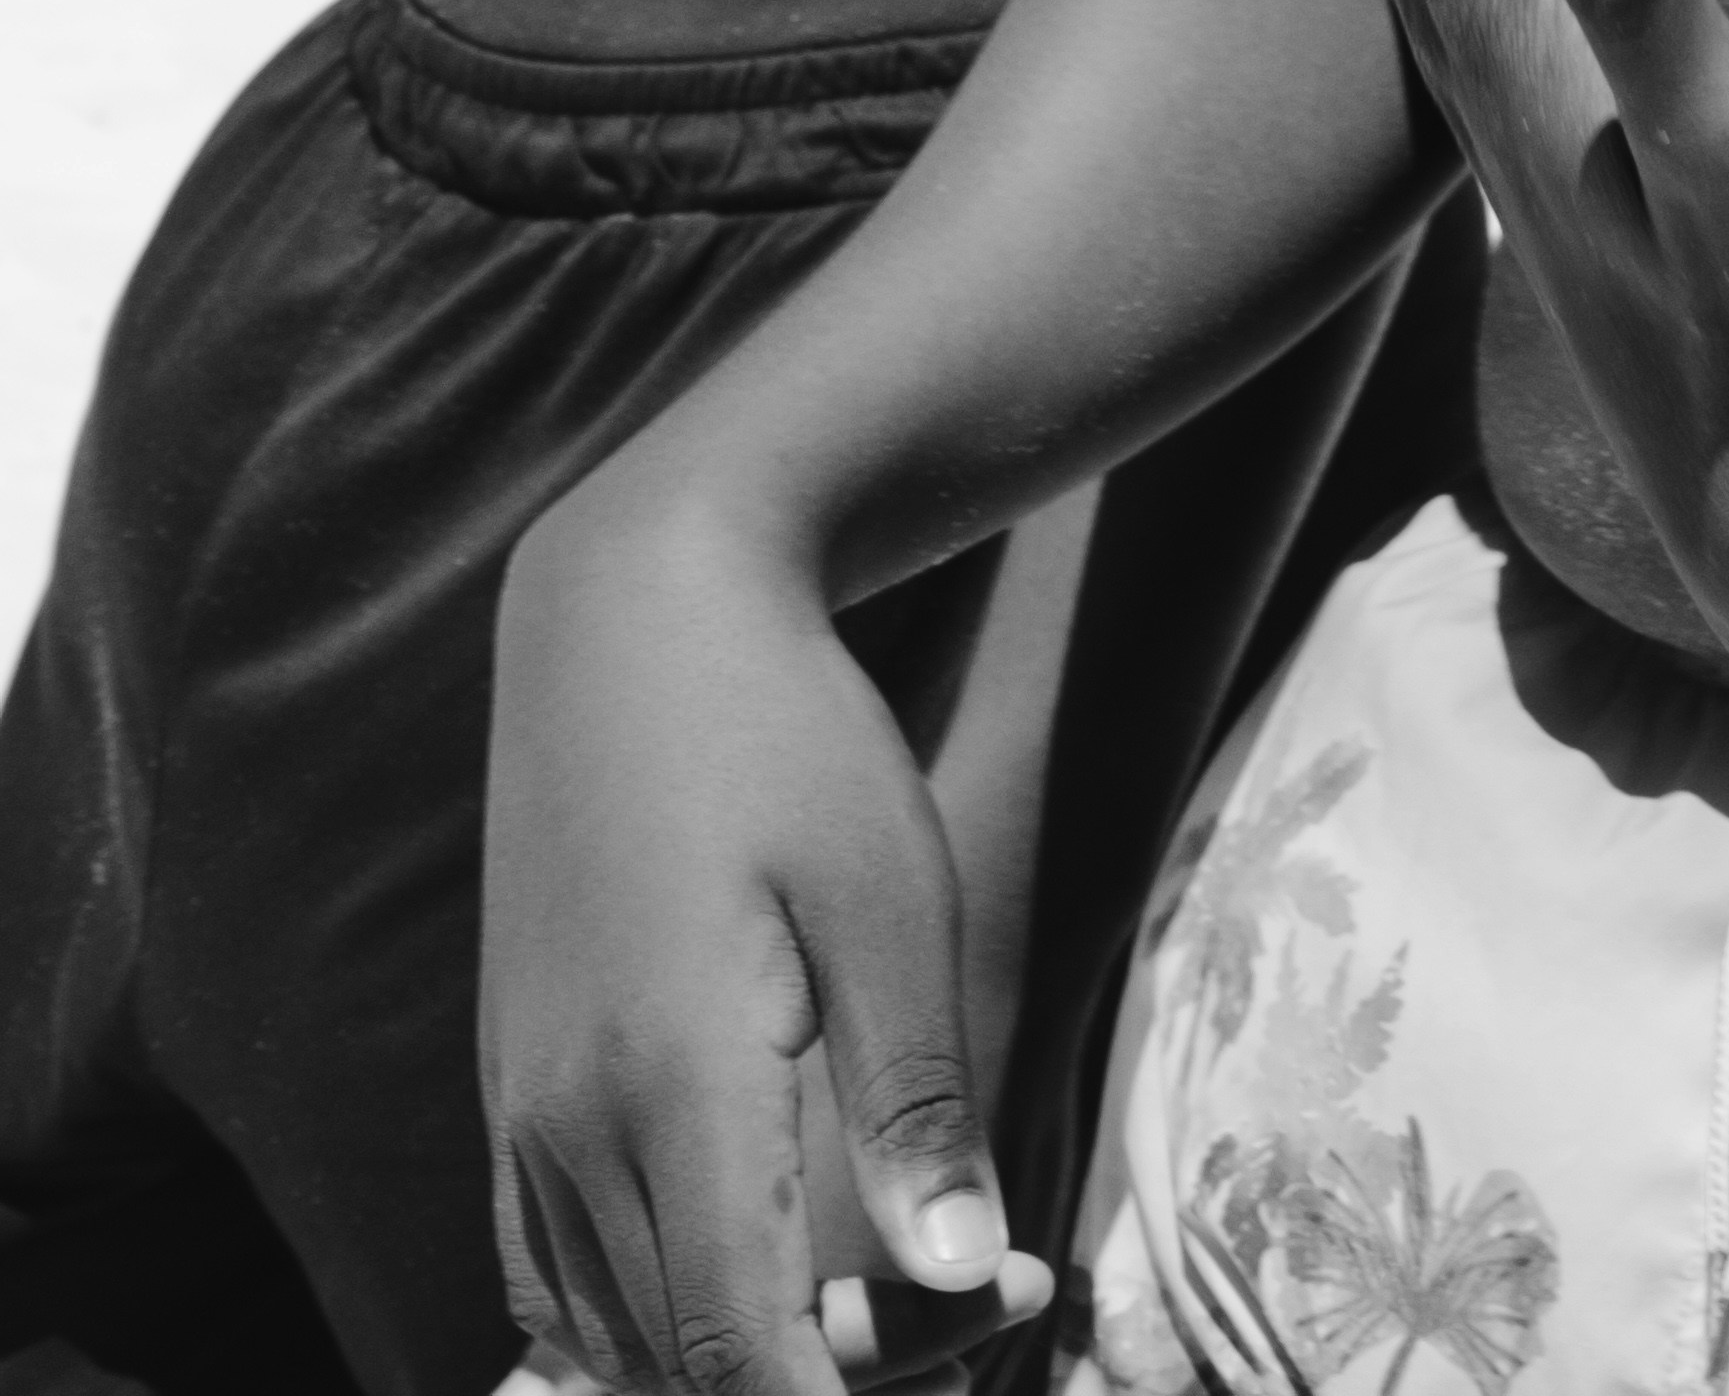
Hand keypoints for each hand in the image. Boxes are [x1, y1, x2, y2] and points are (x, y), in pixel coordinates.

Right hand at [482, 492, 1057, 1395]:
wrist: (632, 624)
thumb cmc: (793, 740)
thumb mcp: (896, 901)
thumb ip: (917, 1100)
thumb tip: (967, 1269)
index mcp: (674, 1088)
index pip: (734, 1347)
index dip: (842, 1395)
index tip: (979, 1341)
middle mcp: (570, 1129)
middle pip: (682, 1364)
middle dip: (838, 1372)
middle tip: (998, 1295)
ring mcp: (524, 1119)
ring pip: (608, 1344)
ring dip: (746, 1358)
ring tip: (917, 1289)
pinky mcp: (514, 1097)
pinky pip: (554, 1282)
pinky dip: (654, 1327)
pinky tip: (766, 1287)